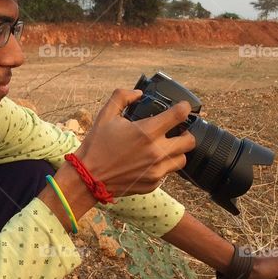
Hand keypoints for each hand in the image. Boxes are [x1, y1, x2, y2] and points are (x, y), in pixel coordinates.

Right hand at [73, 88, 195, 197]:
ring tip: (164, 148)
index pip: (180, 115)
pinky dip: (161, 166)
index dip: (184, 108)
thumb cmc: (96, 145)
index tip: (182, 107)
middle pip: (190, 141)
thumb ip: (123, 97)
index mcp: (147, 132)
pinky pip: (166, 173)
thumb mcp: (106, 115)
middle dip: (185, 133)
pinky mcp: (152, 184)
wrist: (87, 178)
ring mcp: (156, 170)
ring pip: (182, 159)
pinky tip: (148, 162)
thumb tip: (138, 94)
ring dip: (176, 151)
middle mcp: (156, 152)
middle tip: (176, 131)